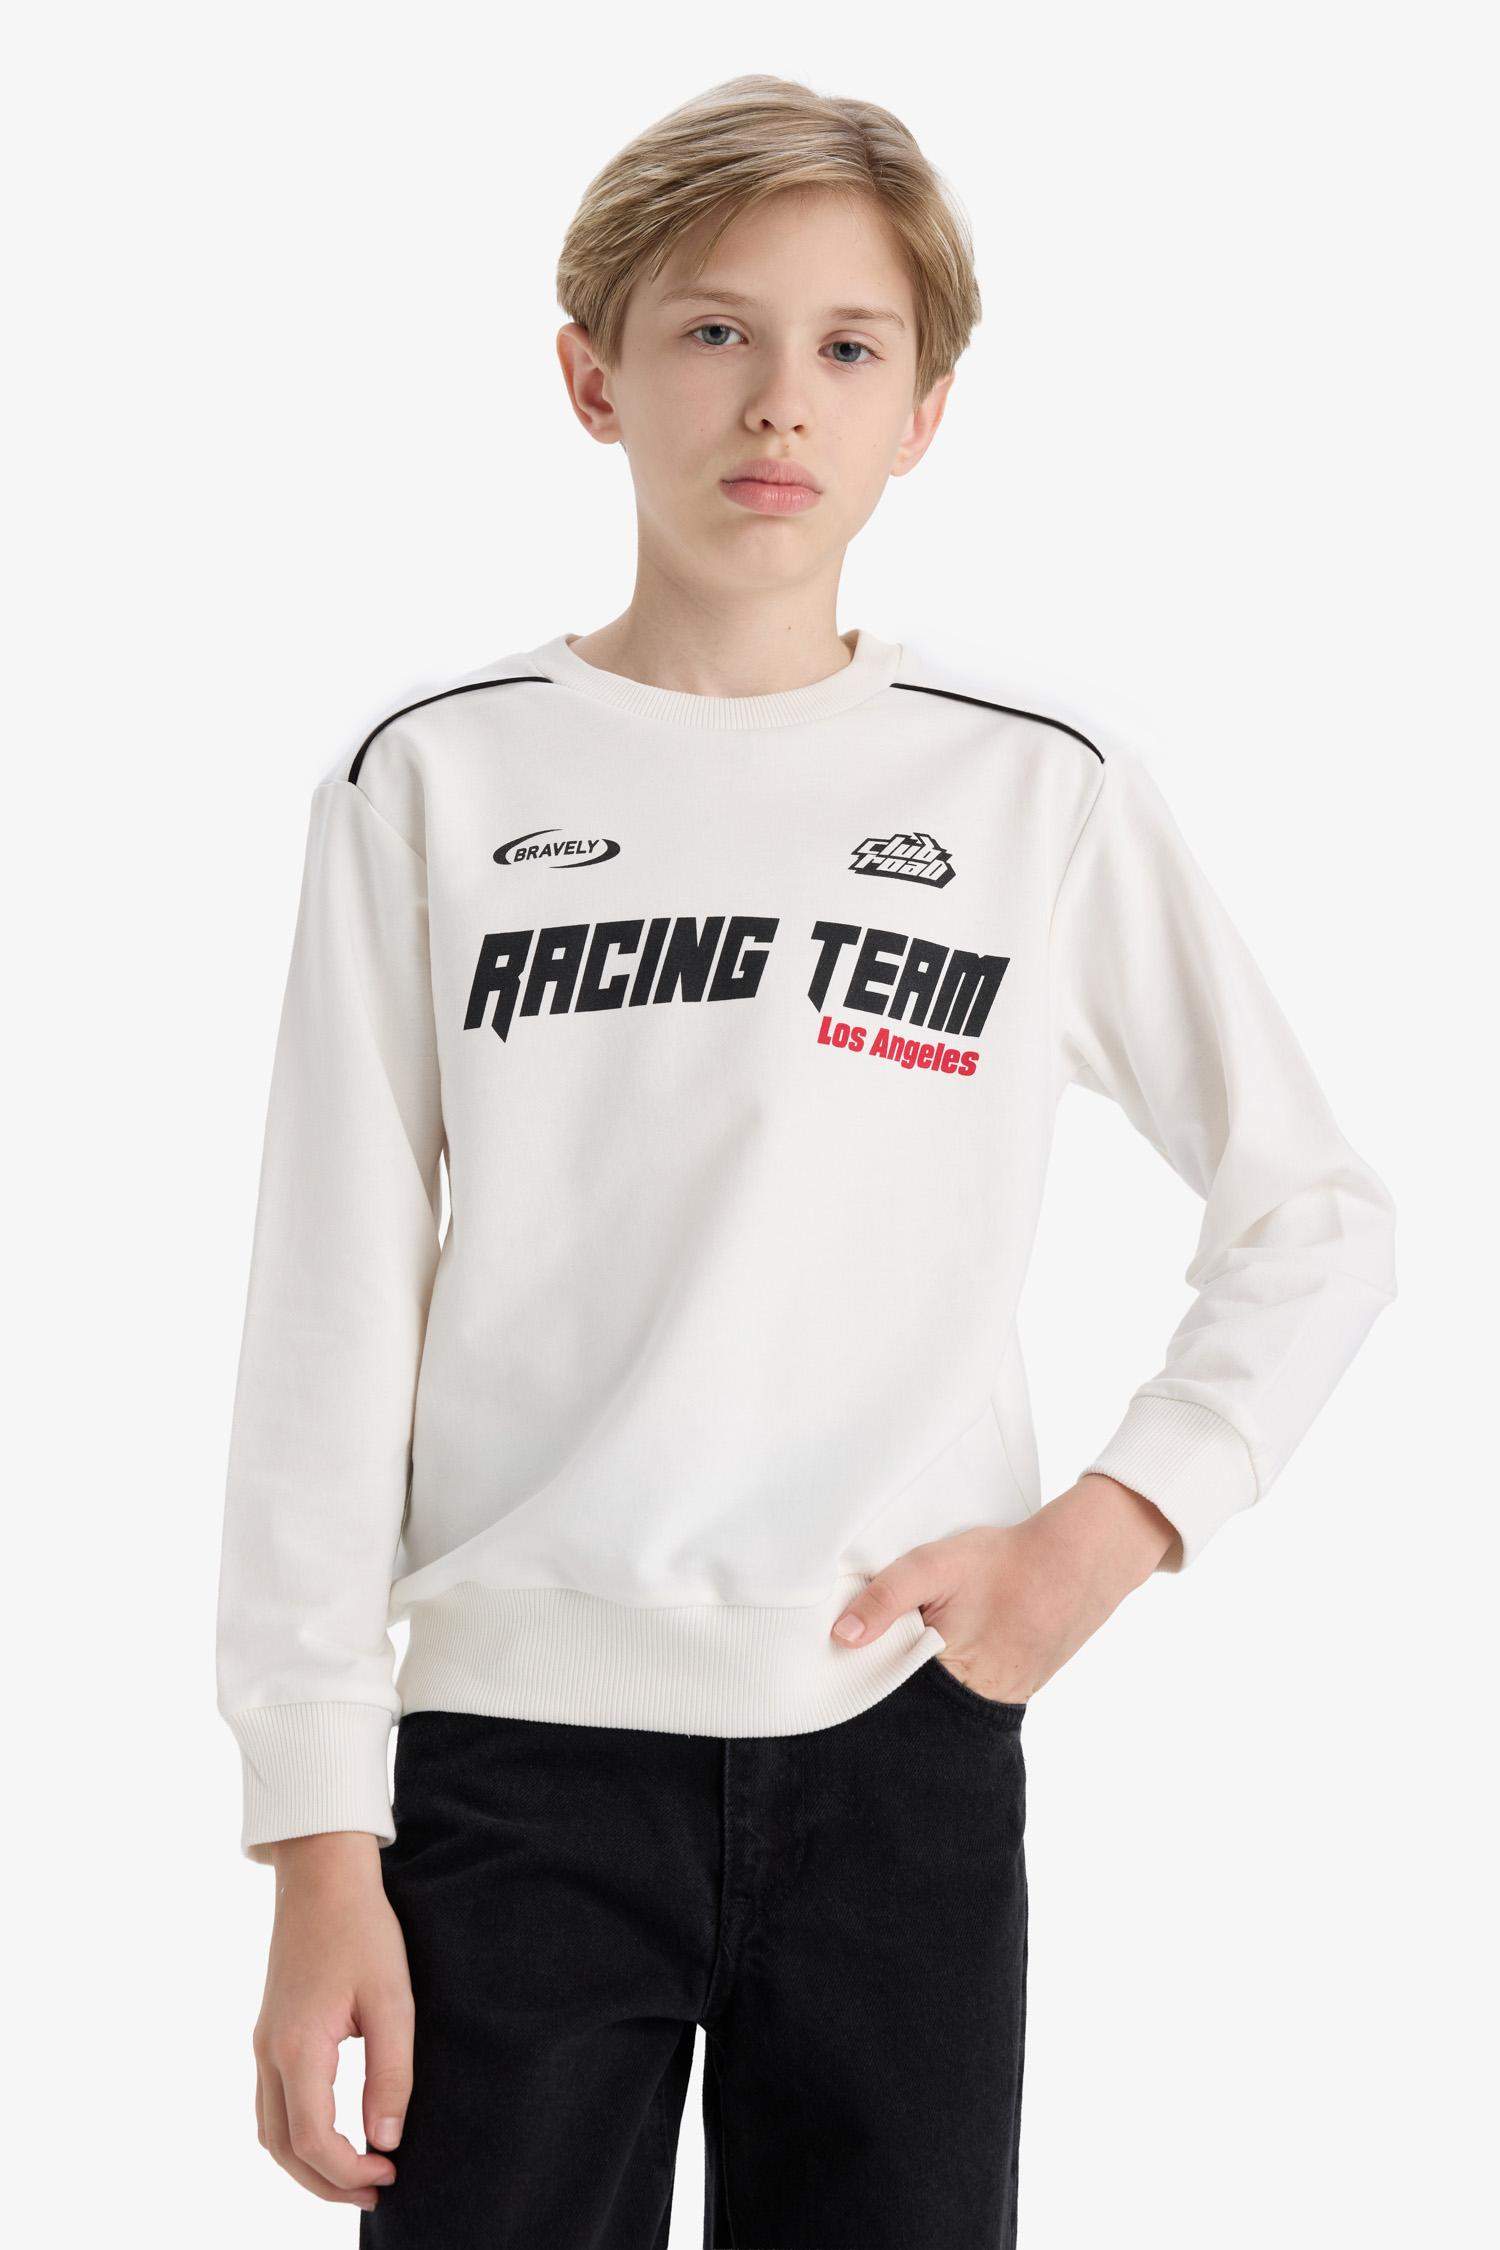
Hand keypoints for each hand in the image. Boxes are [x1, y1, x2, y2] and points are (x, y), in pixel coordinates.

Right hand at [253, 1832, 413, 2214]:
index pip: (314, 2140)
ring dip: (308, 2165)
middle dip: (327, 2183)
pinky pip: (271, 2104)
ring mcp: (263, 2043)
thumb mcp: (392, 1999)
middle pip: (284, 2149)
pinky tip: (333, 2134)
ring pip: (271, 2132)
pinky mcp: (270, 2032)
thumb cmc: (362, 1930)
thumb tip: (387, 2139)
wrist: (322, 1876)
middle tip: (378, 2190)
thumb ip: (391, 2072)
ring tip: (358, 2173)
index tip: (392, 2171)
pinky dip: (297, 2136)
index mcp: (298, 2048)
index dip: (350, 2172)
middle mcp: (269, 2052)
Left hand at [829, 1474, 1176, 1702]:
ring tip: (928, 1645)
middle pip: (918, 1706)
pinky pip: (974, 1695)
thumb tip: (842, 1636)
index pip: (890, 1697)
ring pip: (946, 1703)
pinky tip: (957, 1648)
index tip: (849, 1665)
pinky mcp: (1019, 1690)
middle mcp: (980, 1702)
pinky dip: (958, 1677)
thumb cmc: (1003, 1562)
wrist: (1076, 1561)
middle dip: (897, 1686)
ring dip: (928, 1683)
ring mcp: (1004, 1699)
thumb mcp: (934, 1566)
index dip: (868, 1681)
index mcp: (951, 1676)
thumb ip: (886, 1598)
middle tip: (888, 1650)